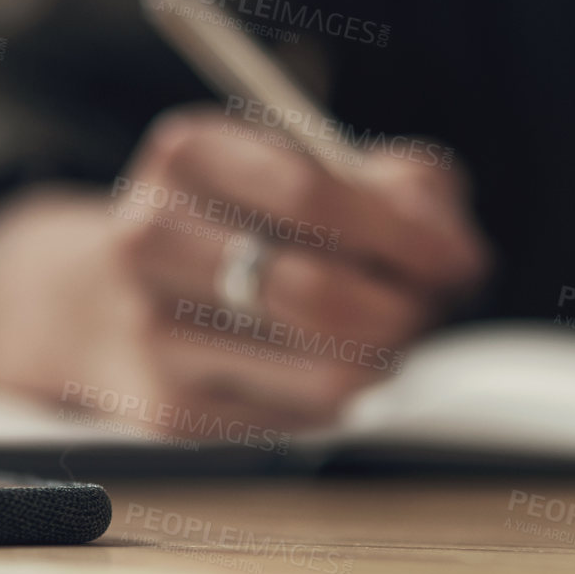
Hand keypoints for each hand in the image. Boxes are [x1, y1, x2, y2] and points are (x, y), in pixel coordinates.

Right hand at [0, 107, 490, 435]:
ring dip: (388, 360)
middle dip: (406, 312)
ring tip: (394, 336)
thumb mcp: (326, 169)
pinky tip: (335, 365)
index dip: (406, 236)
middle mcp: (150, 237)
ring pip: (323, 372)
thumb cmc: (253, 223)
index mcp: (189, 155)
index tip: (463, 262)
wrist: (111, 301)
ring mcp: (151, 330)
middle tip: (432, 311)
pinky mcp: (172, 410)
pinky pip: (304, 418)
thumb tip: (454, 252)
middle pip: (318, 293)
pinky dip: (346, 396)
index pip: (312, 192)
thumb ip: (406, 188)